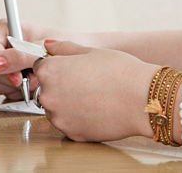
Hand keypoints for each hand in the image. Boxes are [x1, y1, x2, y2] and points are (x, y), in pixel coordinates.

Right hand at [0, 18, 57, 100]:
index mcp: (8, 30)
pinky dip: (20, 93)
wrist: (79, 59)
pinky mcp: (12, 81)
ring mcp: (8, 65)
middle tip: (29, 78)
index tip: (15, 72)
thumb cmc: (65, 46)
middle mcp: (5, 47)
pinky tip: (33, 87)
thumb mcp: (41, 47)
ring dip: (16, 86)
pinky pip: (6, 92)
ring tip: (36, 80)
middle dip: (11, 77)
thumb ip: (18, 54)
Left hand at [34, 39, 157, 142]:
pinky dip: (79, 119)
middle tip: (86, 82)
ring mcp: (59, 118)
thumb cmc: (120, 71)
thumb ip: (64, 48)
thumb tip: (49, 45)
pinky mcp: (72, 135)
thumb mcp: (90, 51)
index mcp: (50, 72)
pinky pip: (69, 124)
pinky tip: (97, 109)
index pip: (40, 67)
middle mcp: (48, 96)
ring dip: (68, 104)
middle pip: (46, 90)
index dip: (56, 66)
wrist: (141, 99)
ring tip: (94, 96)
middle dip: (61, 86)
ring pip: (57, 109)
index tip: (70, 68)